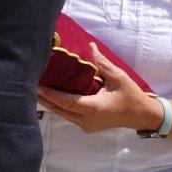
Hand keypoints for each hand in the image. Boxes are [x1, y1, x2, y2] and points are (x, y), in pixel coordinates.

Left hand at [37, 43, 160, 134]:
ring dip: (49, 102)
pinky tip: (49, 95)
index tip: (37, 84)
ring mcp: (86, 125)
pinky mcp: (87, 126)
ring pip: (62, 114)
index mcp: (94, 108)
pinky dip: (58, 106)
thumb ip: (102, 62)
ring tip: (35, 88)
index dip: (50, 94)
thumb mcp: (118, 77)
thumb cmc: (131, 96)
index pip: (66, 102)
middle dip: (44, 98)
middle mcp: (87, 120)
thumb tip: (90, 46)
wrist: (142, 116)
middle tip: (28, 83)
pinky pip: (68, 116)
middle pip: (59, 110)